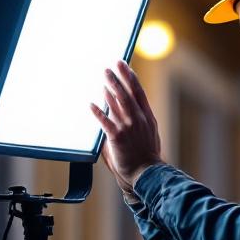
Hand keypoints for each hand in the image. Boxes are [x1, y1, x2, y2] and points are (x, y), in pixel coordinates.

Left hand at [90, 60, 162, 195]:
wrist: (146, 173)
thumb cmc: (146, 157)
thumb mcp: (148, 134)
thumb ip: (136, 122)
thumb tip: (122, 113)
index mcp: (147, 117)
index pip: (139, 93)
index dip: (132, 79)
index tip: (127, 67)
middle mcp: (138, 119)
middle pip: (127, 93)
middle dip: (119, 78)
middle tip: (112, 66)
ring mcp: (128, 127)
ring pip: (117, 103)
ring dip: (109, 89)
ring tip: (103, 77)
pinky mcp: (117, 137)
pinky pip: (105, 122)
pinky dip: (98, 112)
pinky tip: (91, 104)